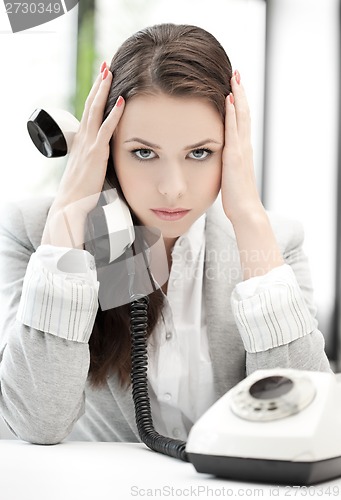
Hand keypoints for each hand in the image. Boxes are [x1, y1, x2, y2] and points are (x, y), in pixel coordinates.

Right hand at [41, 64, 124, 247]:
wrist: (70, 205)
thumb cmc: (80, 193)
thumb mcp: (87, 171)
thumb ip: (95, 160)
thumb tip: (104, 158)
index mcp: (81, 142)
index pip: (89, 113)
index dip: (95, 96)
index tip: (102, 80)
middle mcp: (83, 139)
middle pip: (91, 106)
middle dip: (99, 85)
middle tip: (106, 66)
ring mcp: (88, 145)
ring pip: (95, 112)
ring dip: (103, 91)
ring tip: (110, 72)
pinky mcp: (95, 154)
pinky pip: (105, 130)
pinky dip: (113, 114)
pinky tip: (121, 101)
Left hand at [221, 70, 261, 222]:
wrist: (246, 211)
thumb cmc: (237, 198)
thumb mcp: (230, 175)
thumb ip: (228, 164)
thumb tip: (221, 159)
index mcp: (243, 150)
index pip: (241, 121)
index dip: (239, 102)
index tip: (234, 86)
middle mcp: (244, 146)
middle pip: (244, 113)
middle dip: (240, 92)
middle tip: (236, 72)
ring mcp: (241, 150)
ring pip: (241, 117)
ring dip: (237, 96)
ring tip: (234, 77)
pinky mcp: (235, 156)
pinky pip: (233, 130)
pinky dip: (231, 113)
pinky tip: (227, 99)